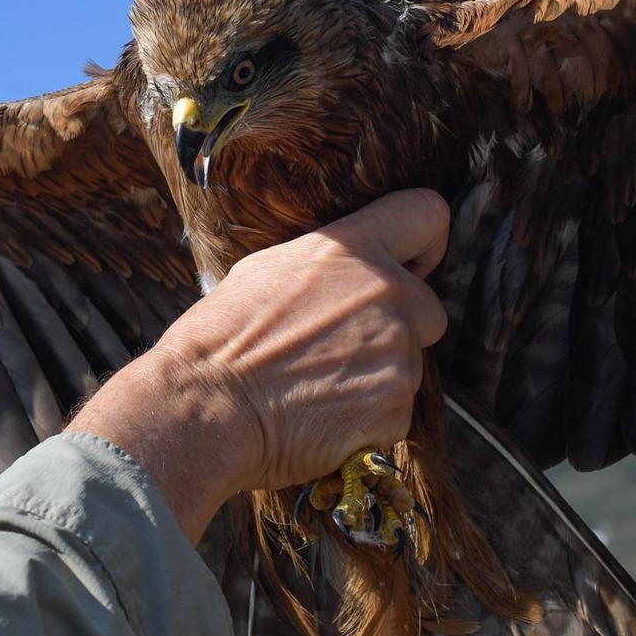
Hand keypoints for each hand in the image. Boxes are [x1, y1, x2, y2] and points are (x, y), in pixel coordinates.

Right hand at [73, 189, 449, 540]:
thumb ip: (326, 267)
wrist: (207, 406)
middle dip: (399, 329)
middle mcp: (387, 294)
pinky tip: (322, 418)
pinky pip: (396, 413)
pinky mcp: (395, 408)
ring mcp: (397, 353)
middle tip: (343, 348)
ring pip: (409, 366)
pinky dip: (368, 421)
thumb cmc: (221, 338)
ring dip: (377, 378)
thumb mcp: (268, 269)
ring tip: (317, 388)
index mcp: (354, 249)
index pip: (426, 214)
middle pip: (429, 309)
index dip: (426, 244)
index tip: (413, 264)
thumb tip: (341, 275)